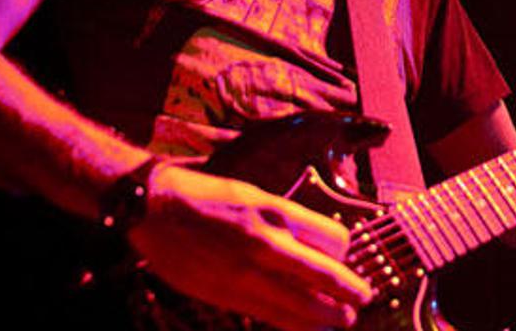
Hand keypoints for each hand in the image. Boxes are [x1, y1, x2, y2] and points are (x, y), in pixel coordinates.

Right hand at [128, 165, 372, 329]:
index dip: (345, 254)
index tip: (348, 260)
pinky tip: (306, 328)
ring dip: (326, 316)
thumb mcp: (255, 196)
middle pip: (323, 276)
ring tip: (340, 321)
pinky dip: (294, 324)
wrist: (154, 207)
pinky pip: (270, 315)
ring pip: (300, 304)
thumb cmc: (207, 197)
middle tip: (361, 300)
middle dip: (347, 292)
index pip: (332, 239)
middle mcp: (265, 242)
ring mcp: (245, 272)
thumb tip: (313, 246)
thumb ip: (284, 222)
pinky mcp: (226, 294)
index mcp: (275, 211)